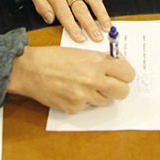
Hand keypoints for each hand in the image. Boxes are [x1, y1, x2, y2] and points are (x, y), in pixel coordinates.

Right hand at [7, 46, 134, 112]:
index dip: (126, 74)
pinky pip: (89, 106)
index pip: (128, 73)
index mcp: (97, 62)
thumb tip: (119, 65)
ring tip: (85, 84)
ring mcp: (84, 96)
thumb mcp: (82, 52)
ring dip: (101, 94)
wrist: (31, 70)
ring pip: (106, 101)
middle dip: (120, 88)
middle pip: (123, 92)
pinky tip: (73, 90)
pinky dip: (85, 100)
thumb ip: (102, 59)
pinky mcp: (74, 108)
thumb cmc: (54, 58)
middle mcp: (93, 80)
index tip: (122, 74)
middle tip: (112, 84)